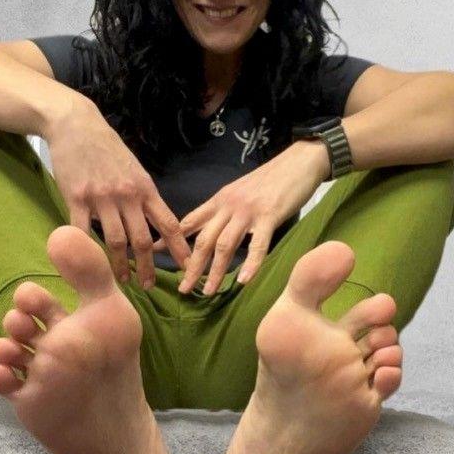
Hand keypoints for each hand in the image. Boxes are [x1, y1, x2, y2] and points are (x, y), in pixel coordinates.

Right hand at [45, 96, 191, 287]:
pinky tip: (89, 262)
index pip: (169, 223)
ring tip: (122, 281)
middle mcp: (127, 195)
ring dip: (120, 266)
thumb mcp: (134, 168)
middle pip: (142, 239)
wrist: (77, 125)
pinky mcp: (76, 198)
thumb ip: (143, 194)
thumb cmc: (108, 148)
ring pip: (115, 241)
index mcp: (145, 188)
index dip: (180, 247)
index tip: (189, 265)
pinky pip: (82, 231)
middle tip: (150, 286)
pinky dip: (86, 249)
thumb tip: (155, 220)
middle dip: (148, 267)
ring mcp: (101, 198)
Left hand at [153, 141, 330, 294]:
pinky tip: (243, 281)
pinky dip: (250, 264)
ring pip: (225, 245)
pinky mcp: (270, 216)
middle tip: (182, 288)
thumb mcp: (241, 191)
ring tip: (207, 292)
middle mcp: (229, 206)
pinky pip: (258, 244)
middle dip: (191, 266)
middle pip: (204, 239)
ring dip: (215, 271)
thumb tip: (215, 229)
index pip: (189, 221)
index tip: (155, 254)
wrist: (298, 161)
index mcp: (219, 199)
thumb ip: (226, 209)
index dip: (172, 239)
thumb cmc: (272, 178)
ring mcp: (248, 211)